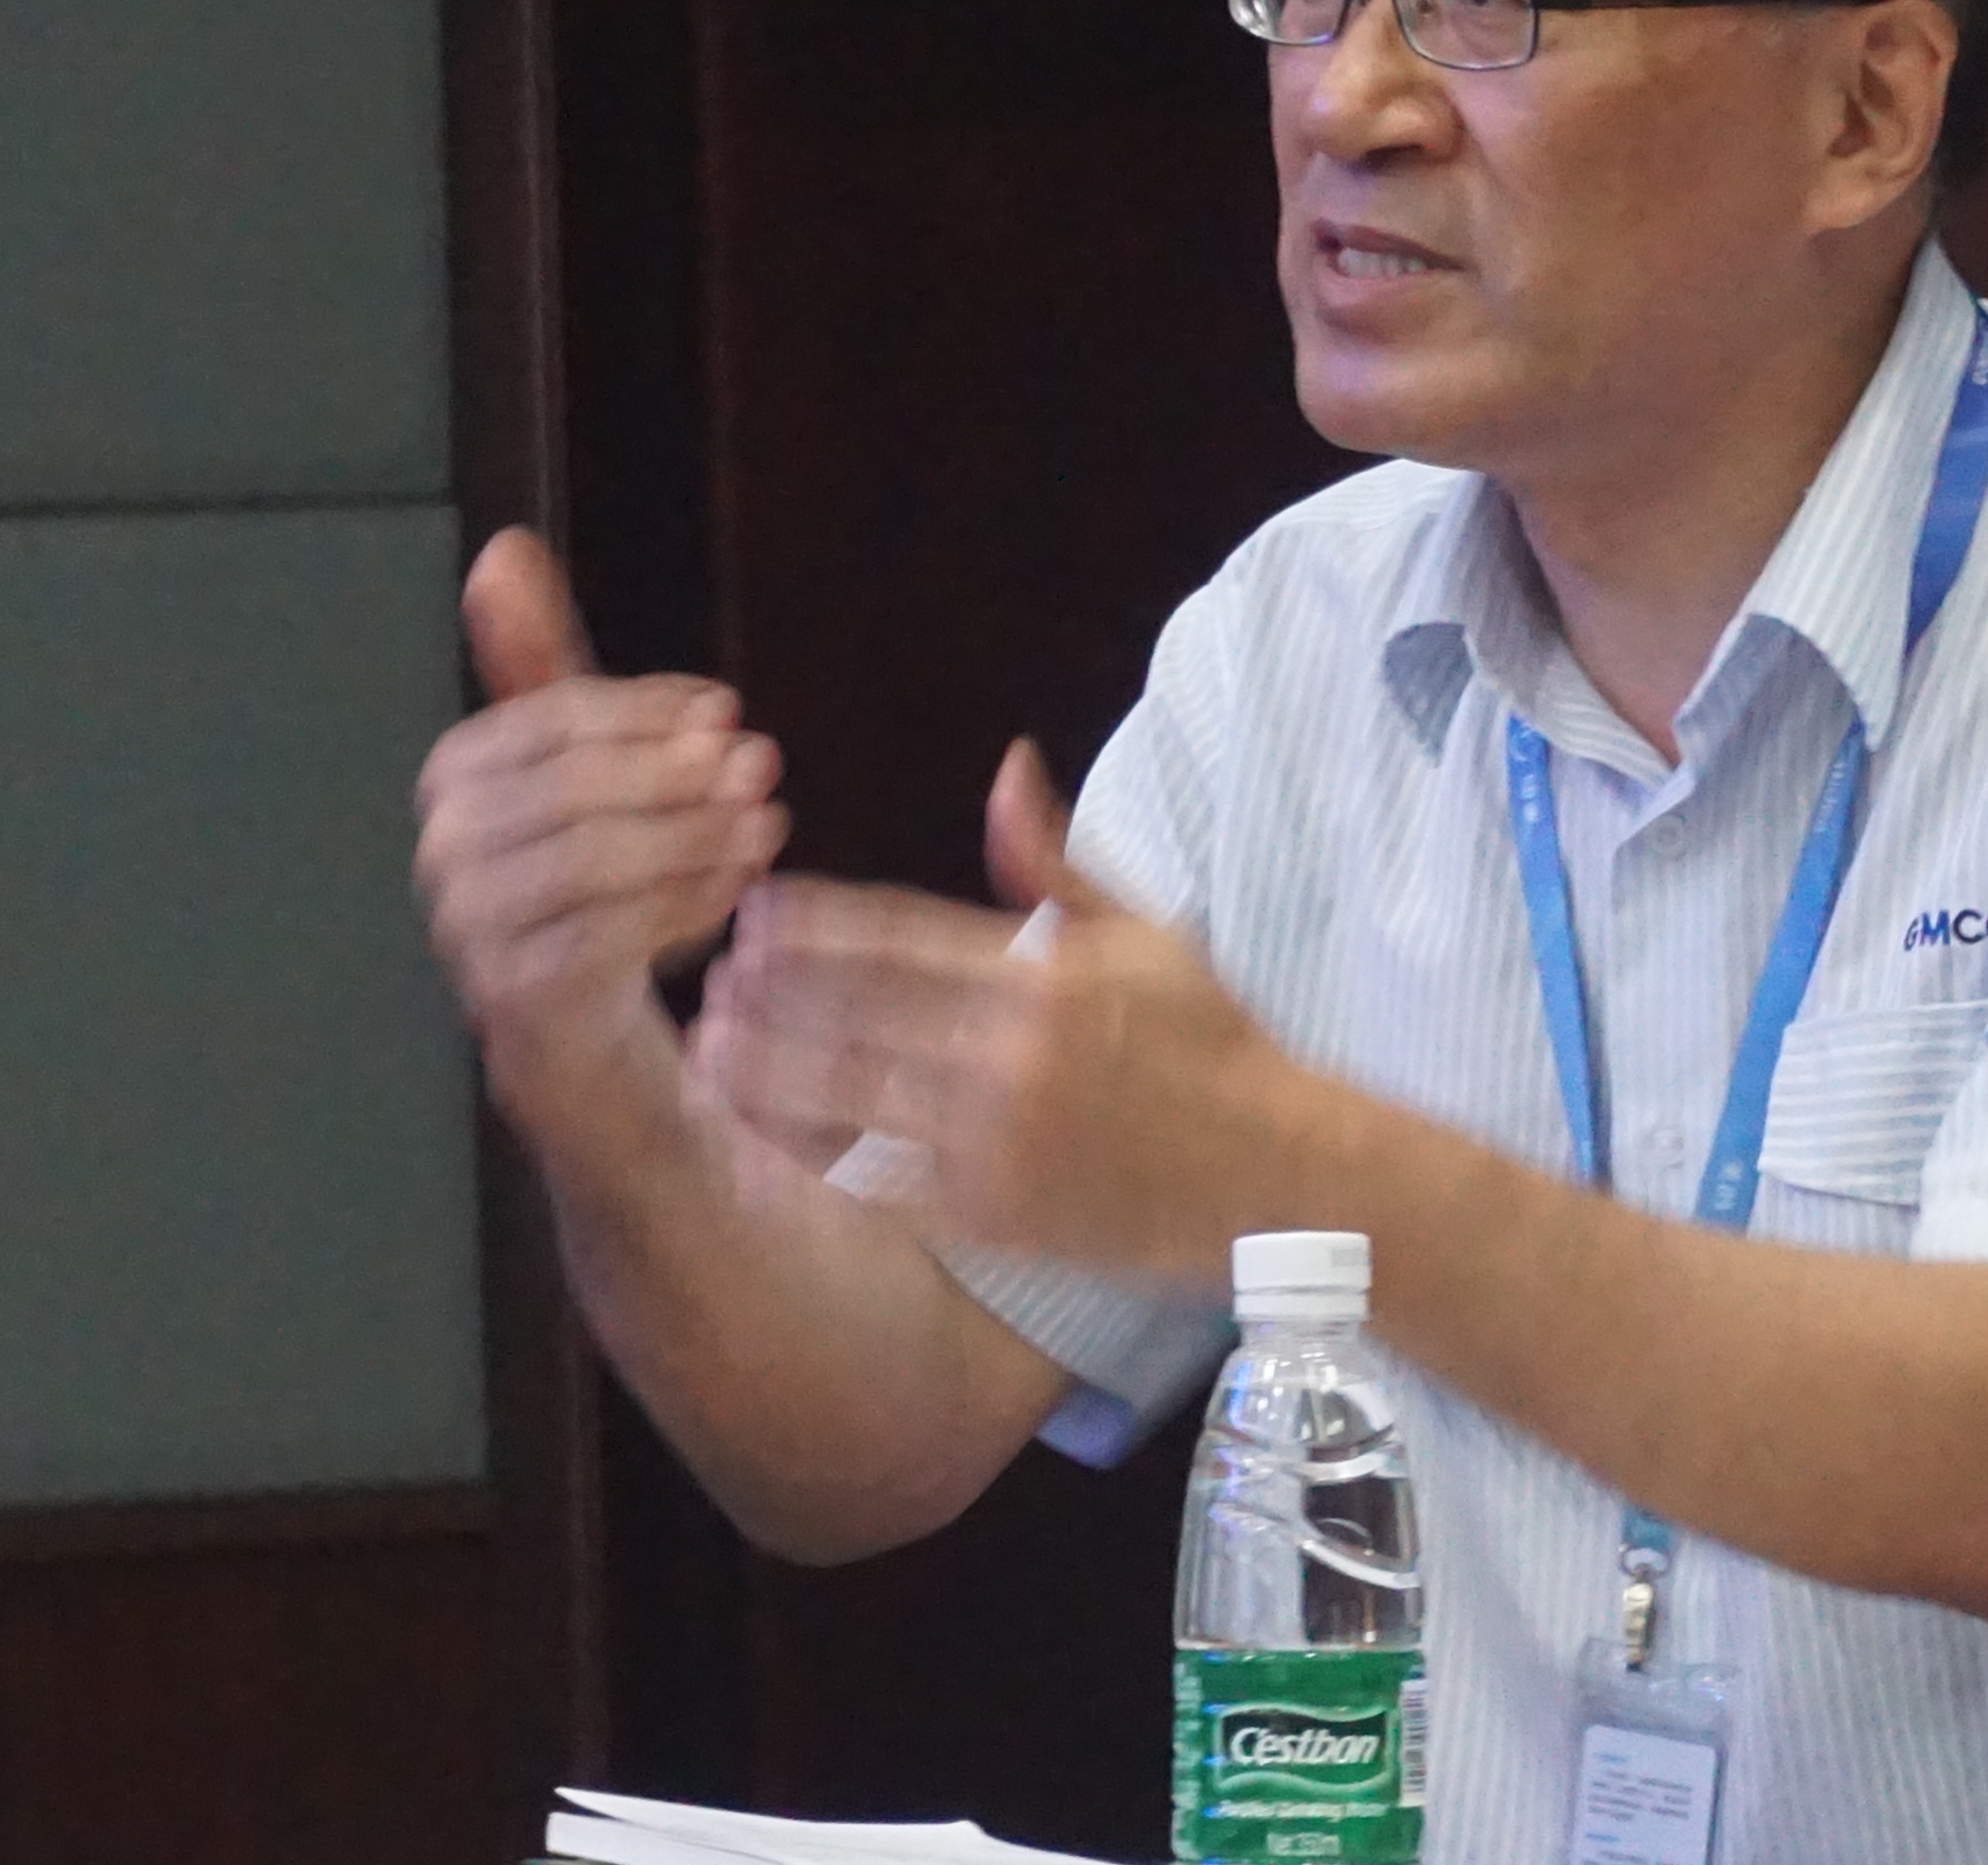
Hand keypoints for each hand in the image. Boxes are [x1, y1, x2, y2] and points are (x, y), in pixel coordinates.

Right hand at [414, 529, 790, 1106]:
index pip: (544, 722)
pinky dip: (683, 908)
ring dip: (689, 838)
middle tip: (759, 764)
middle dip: (669, 774)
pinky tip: (743, 893)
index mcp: (454, 788)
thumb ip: (547, 672)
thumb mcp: (586, 775)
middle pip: (563, 790)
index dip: (639, 711)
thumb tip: (502, 551)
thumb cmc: (599, 897)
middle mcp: (444, 866)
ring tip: (768, 825)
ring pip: (586, 864)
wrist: (599, 1057)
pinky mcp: (519, 1014)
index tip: (722, 708)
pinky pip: (603, 942)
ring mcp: (472, 944)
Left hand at [697, 738, 1308, 1275]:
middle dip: (773, 996)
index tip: (756, 909)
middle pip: (855, 1017)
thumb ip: (1054, 861)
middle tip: (713, 978)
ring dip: (770, 1078)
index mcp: (1042, 974)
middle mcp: (1009, 1056)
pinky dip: (816, 1166)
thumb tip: (1004, 768)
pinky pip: (882, 1185)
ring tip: (709, 1056)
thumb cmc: (1214, 1044)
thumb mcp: (1145, 932)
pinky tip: (761, 1150)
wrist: (1278, 1175)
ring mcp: (996, 1143)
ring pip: (851, 1103)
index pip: (898, 937)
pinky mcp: (994, 1218)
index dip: (816, 924)